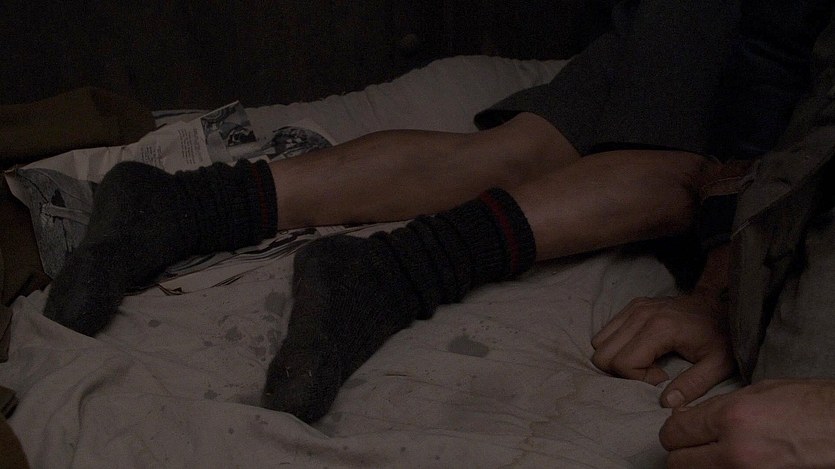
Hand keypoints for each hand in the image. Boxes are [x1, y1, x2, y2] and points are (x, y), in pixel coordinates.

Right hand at [591, 291, 734, 406]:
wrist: (722, 304)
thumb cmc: (721, 336)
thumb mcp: (718, 365)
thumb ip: (693, 385)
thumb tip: (667, 403)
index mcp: (659, 328)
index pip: (622, 362)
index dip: (638, 378)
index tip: (662, 377)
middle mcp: (640, 314)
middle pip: (603, 353)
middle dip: (621, 371)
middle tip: (650, 372)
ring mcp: (634, 307)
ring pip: (599, 342)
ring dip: (617, 358)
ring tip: (645, 361)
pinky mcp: (633, 305)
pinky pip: (607, 331)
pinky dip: (617, 346)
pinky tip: (642, 349)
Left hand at [660, 379, 834, 467]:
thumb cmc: (807, 405)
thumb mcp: (756, 393)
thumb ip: (716, 408)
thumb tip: (686, 418)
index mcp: (731, 418)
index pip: (674, 432)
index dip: (673, 430)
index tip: (679, 429)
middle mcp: (736, 451)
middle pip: (678, 462)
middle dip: (681, 452)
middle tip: (692, 444)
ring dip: (699, 465)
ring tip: (713, 453)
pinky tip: (729, 462)